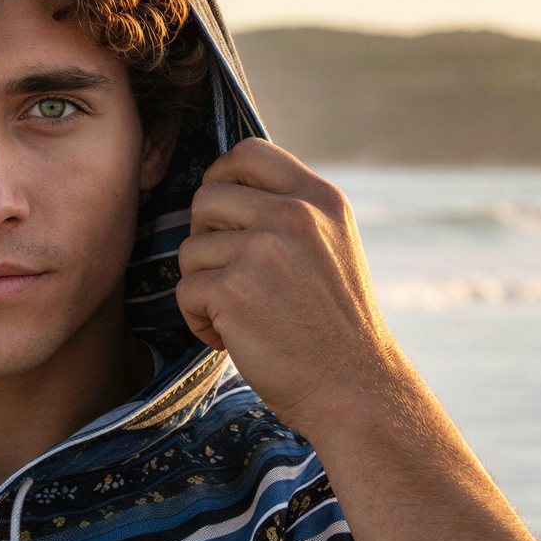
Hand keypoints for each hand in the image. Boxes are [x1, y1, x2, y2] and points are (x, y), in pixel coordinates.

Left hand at [177, 141, 399, 443]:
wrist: (354, 388)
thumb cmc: (336, 327)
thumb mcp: (332, 247)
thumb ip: (292, 213)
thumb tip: (228, 190)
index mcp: (319, 197)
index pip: (248, 152)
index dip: (221, 177)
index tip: (221, 214)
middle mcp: (292, 215)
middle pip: (206, 198)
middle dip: (207, 240)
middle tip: (232, 279)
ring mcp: (261, 250)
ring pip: (190, 249)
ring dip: (203, 287)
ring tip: (239, 316)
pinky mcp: (233, 290)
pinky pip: (186, 291)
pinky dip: (199, 321)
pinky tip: (230, 339)